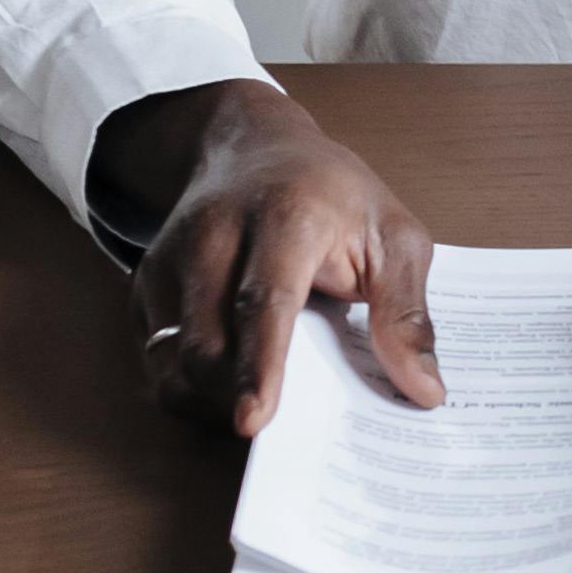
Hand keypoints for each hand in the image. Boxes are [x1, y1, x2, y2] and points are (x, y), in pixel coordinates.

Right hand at [106, 77, 442, 439]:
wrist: (253, 146)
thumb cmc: (331, 194)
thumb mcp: (394, 235)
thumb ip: (406, 313)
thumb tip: (424, 390)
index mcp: (285, 217)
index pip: (263, 300)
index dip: (259, 366)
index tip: (254, 422)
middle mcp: (213, 235)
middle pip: (206, 343)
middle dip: (237, 398)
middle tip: (288, 426)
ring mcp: (169, 261)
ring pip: (172, 361)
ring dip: (213, 401)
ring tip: (261, 401)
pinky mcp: (146, 285)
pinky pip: (156, 360)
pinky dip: (192, 389)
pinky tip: (231, 385)